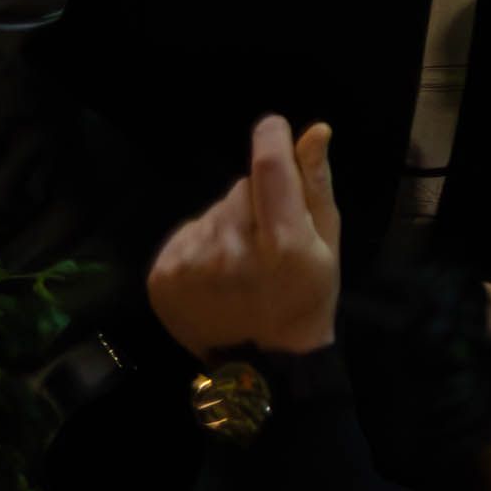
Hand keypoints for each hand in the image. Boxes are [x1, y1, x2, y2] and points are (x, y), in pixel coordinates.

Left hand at [148, 116, 342, 360]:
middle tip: (268, 232)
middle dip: (257, 198)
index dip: (271, 137)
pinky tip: (216, 272)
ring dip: (229, 223)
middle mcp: (231, 249)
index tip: (273, 127)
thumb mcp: (328, 243)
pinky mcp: (162, 274)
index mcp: (282, 242)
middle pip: (240, 188)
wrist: (258, 363)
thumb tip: (314, 131)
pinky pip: (188, 233)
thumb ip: (316, 185)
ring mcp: (191, 264)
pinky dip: (203, 244)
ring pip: (214, 211)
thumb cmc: (306, 297)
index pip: (268, 167)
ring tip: (241, 259)